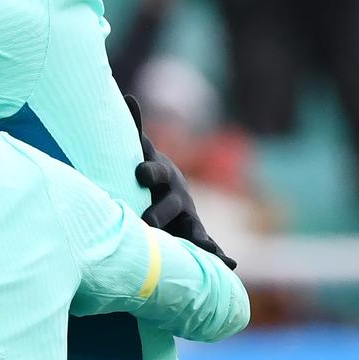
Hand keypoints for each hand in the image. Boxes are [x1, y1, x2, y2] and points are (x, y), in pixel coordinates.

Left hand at [128, 95, 236, 269]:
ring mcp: (188, 216)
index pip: (153, 171)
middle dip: (159, 212)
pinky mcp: (194, 235)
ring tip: (205, 251)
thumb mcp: (141, 150)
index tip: (138, 172)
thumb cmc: (149, 171)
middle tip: (147, 222)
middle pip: (170, 204)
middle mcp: (178, 196)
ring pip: (193, 229)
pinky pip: (207, 246)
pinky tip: (230, 265)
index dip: (147, 170)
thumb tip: (128, 94)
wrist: (169, 191)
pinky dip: (218, 256)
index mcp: (161, 176)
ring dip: (197, 240)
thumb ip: (136, 127)